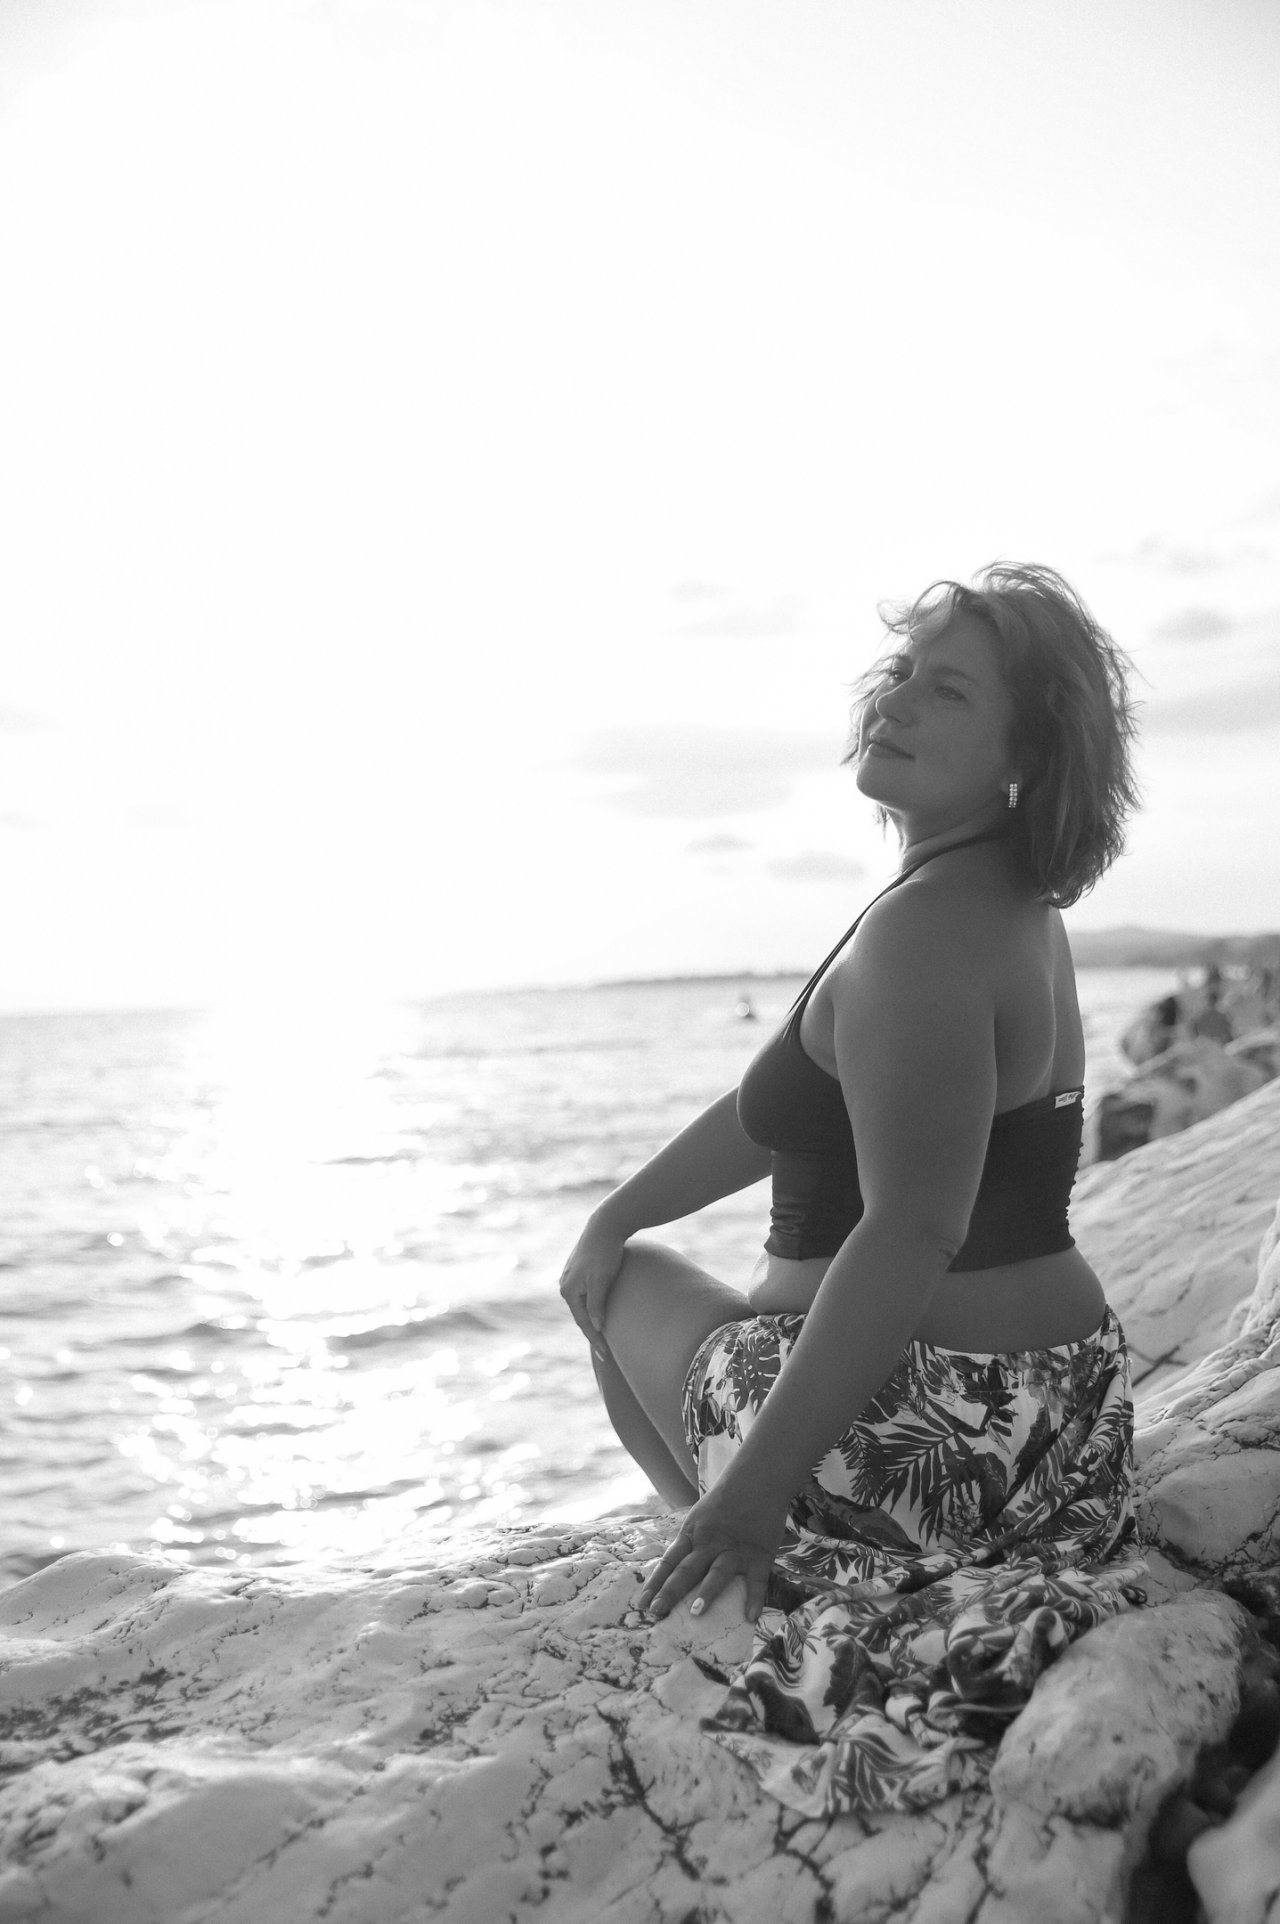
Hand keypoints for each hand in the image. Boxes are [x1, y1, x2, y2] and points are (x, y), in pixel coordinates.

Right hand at [558, 1213, 627, 1358]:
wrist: (606, 1225)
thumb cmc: (605, 1253)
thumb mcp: (602, 1281)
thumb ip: (597, 1305)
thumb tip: (596, 1327)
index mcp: (569, 1291)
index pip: (584, 1323)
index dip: (596, 1340)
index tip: (608, 1356)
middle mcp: (565, 1285)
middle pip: (581, 1316)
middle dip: (592, 1333)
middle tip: (606, 1352)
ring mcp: (571, 1277)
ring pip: (583, 1305)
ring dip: (592, 1319)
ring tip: (603, 1334)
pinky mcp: (579, 1270)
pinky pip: (585, 1294)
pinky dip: (593, 1306)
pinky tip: (601, 1310)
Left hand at [637, 1480, 789, 1623]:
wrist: (758, 1477)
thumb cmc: (726, 1499)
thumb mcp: (700, 1516)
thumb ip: (692, 1542)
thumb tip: (675, 1569)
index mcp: (693, 1534)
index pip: (670, 1561)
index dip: (656, 1582)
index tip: (642, 1603)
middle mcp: (710, 1543)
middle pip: (687, 1570)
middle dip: (671, 1591)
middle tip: (658, 1611)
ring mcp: (735, 1550)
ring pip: (718, 1573)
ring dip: (707, 1593)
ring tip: (696, 1613)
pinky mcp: (760, 1555)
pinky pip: (757, 1579)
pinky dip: (754, 1598)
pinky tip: (750, 1616)